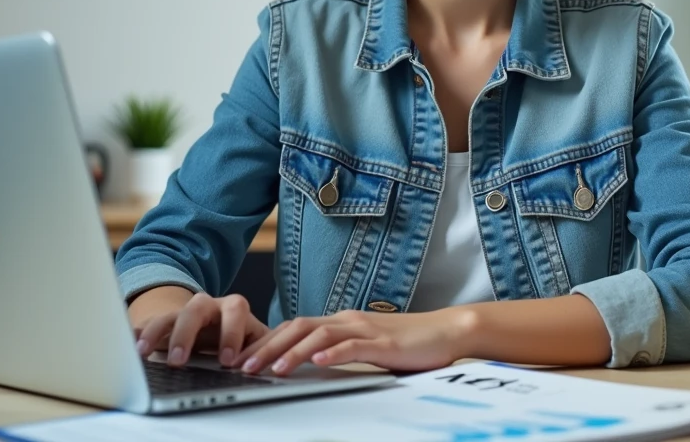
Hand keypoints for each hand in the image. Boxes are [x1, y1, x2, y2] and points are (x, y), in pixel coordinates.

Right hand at [134, 292, 269, 368]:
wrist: (213, 323)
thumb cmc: (237, 336)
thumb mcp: (252, 340)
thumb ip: (259, 348)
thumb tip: (269, 364)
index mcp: (233, 308)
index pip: (235, 311)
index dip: (231, 334)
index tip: (228, 361)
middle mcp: (206, 306)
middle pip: (196, 309)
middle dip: (187, 334)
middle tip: (179, 361)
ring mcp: (181, 313)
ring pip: (167, 316)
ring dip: (156, 334)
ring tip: (142, 353)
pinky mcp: (161, 324)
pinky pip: (145, 324)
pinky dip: (135, 334)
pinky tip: (124, 343)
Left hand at [235, 307, 475, 374]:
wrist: (446, 332)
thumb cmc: (408, 343)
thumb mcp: (367, 346)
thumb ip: (341, 351)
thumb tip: (311, 365)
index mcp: (342, 322)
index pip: (296, 328)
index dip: (267, 341)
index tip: (244, 359)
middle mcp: (348, 320)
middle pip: (299, 328)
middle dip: (268, 346)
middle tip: (243, 365)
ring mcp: (365, 329)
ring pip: (319, 335)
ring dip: (292, 351)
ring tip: (271, 368)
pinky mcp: (382, 342)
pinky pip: (352, 346)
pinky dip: (332, 353)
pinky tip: (317, 362)